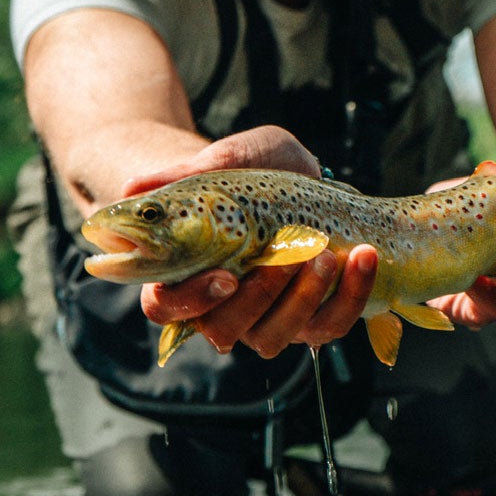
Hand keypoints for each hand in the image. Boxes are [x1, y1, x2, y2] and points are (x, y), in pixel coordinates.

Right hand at [125, 124, 377, 356]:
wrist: (296, 172)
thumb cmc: (246, 167)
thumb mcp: (227, 158)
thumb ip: (185, 171)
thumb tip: (133, 186)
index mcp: (183, 271)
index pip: (164, 307)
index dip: (189, 299)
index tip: (224, 275)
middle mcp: (220, 304)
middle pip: (222, 330)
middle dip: (256, 299)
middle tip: (285, 259)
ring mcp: (266, 317)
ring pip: (274, 337)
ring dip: (303, 301)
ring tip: (326, 253)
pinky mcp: (311, 318)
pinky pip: (328, 327)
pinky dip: (350, 296)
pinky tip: (362, 256)